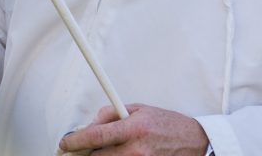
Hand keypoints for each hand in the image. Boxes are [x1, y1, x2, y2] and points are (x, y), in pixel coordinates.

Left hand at [57, 104, 209, 154]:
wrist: (196, 141)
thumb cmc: (165, 123)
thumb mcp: (137, 109)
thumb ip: (111, 114)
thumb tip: (89, 124)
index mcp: (133, 129)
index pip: (96, 136)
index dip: (75, 141)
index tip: (65, 143)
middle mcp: (137, 149)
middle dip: (84, 153)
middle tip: (77, 149)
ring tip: (100, 150)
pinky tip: (116, 153)